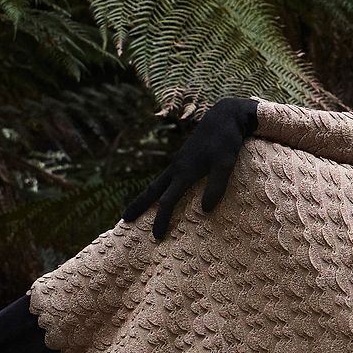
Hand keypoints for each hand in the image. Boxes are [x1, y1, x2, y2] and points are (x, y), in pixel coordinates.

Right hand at [123, 96, 257, 240]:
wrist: (224, 116)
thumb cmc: (227, 140)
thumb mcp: (226, 164)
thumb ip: (216, 187)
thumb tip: (204, 211)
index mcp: (184, 171)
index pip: (167, 201)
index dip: (161, 219)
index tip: (156, 236)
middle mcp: (177, 167)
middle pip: (152, 190)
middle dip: (139, 205)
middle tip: (125, 220)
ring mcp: (180, 161)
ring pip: (158, 182)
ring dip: (147, 196)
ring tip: (139, 208)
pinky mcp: (186, 158)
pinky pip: (167, 177)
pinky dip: (160, 188)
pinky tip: (164, 192)